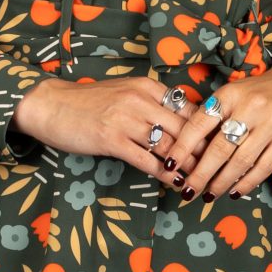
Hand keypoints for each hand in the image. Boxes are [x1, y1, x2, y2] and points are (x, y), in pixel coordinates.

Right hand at [7, 71, 213, 182]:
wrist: (51, 105)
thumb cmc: (88, 104)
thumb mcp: (125, 94)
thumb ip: (152, 106)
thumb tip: (181, 125)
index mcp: (148, 87)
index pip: (189, 110)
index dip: (208, 132)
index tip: (221, 150)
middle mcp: (141, 100)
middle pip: (185, 129)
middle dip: (204, 153)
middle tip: (218, 172)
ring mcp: (126, 119)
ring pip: (169, 146)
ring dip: (188, 168)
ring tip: (201, 183)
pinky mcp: (112, 138)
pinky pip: (147, 160)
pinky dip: (165, 174)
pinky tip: (175, 185)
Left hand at [173, 59, 271, 203]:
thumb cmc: (261, 92)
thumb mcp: (235, 94)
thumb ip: (215, 117)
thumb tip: (188, 149)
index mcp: (229, 95)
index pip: (199, 124)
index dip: (182, 147)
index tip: (170, 166)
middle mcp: (249, 108)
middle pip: (218, 148)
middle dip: (200, 174)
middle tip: (188, 191)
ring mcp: (270, 124)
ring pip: (240, 161)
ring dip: (222, 182)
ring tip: (209, 194)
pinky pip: (263, 167)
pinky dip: (247, 183)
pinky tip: (236, 191)